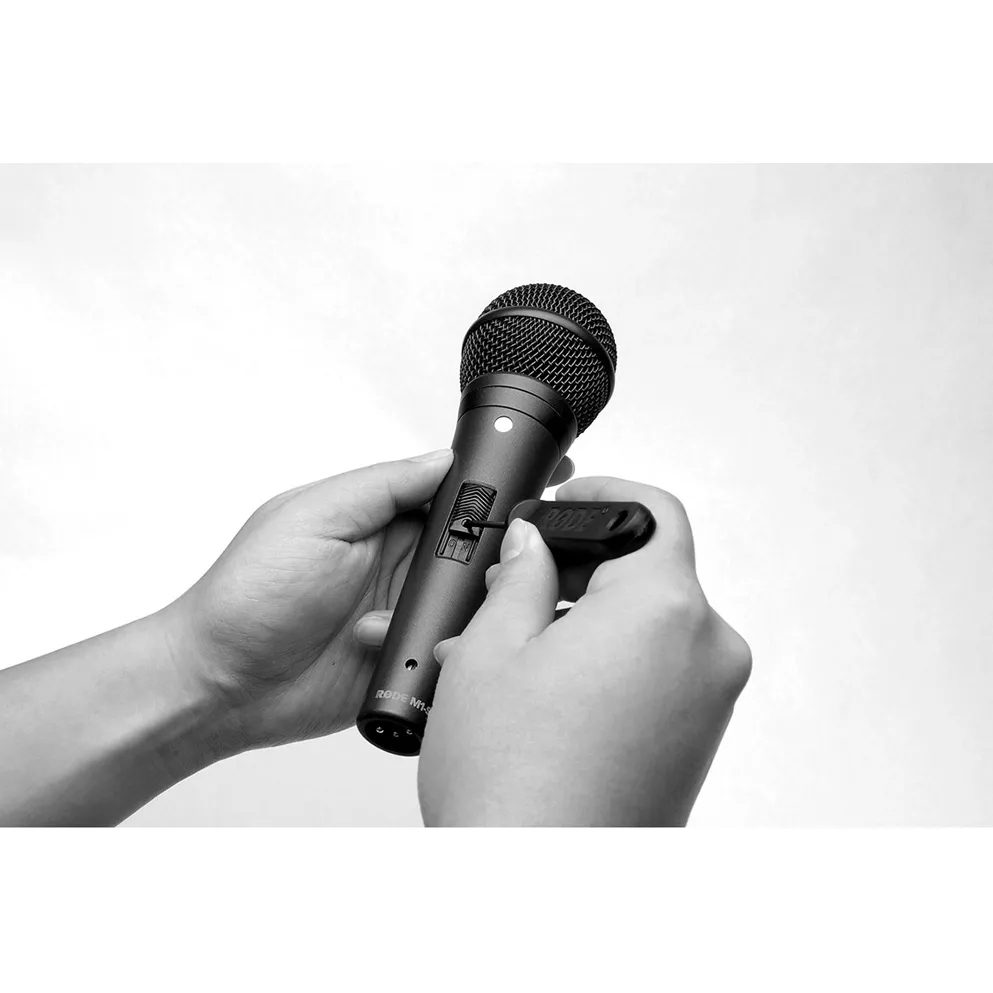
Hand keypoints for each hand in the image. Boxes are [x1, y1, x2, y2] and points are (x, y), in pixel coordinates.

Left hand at [164, 449, 575, 754]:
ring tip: (420, 616)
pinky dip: (444, 652)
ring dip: (462, 610)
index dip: (491, 490)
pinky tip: (408, 652)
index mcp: (378, 518)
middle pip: (473, 549)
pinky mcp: (405, 661)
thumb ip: (382, 487)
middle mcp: (398, 563)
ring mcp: (404, 613)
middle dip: (489, 557)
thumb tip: (444, 458)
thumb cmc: (247, 595)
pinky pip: (449, 652)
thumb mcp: (312, 519)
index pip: (452, 493)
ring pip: (470, 603)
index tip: (529, 486)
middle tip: (486, 566)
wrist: (220, 685)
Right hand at [355, 476, 750, 825]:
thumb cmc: (515, 785)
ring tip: (512, 652)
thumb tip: (531, 546)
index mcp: (664, 610)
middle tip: (514, 587)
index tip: (568, 502)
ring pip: (646, 624)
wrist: (538, 885)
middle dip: (579, 569)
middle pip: (648, 571)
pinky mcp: (698, 739)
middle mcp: (706, 651)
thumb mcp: (492, 650)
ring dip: (585, 620)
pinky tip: (544, 687)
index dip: (606, 495)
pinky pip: (656, 670)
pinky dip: (607, 662)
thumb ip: (521, 576)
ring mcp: (709, 701)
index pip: (655, 512)